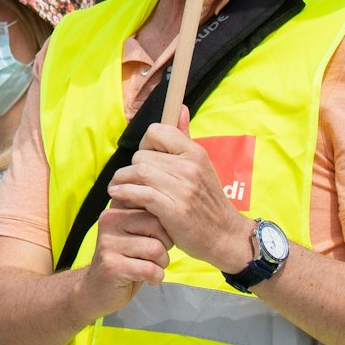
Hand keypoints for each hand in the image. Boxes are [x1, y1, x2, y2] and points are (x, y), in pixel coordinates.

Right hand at [78, 204, 171, 317]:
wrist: (97, 289)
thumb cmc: (124, 259)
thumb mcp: (132, 233)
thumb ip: (145, 216)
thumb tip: (169, 201)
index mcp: (116, 210)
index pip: (153, 206)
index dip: (164, 227)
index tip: (154, 239)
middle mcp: (109, 221)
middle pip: (157, 226)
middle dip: (165, 246)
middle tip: (154, 257)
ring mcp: (108, 243)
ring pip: (156, 248)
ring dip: (161, 264)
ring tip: (150, 268)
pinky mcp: (111, 265)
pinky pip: (150, 269)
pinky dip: (156, 277)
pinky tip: (147, 279)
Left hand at [105, 110, 252, 272]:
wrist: (225, 236)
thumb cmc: (208, 201)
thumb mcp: (202, 165)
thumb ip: (185, 137)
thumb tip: (179, 107)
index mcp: (195, 153)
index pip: (157, 131)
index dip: (145, 143)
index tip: (146, 159)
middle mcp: (189, 167)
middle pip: (142, 155)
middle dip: (131, 168)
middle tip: (130, 180)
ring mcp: (183, 189)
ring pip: (138, 172)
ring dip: (123, 180)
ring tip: (118, 188)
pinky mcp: (174, 210)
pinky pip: (140, 193)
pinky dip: (125, 193)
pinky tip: (120, 196)